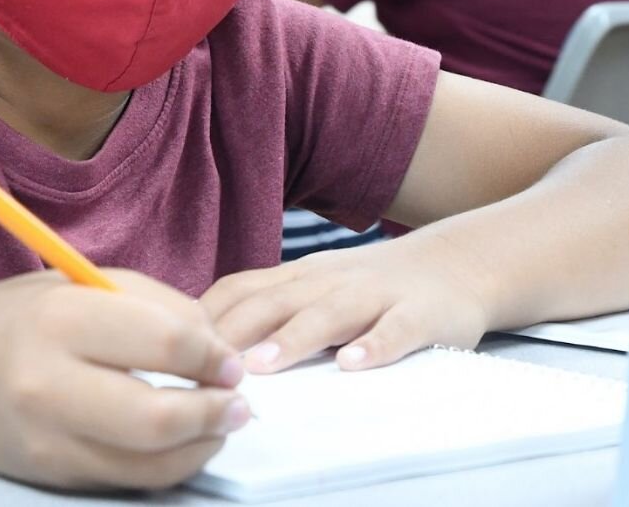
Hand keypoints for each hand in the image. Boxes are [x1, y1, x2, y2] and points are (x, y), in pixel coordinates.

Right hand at [0, 269, 250, 490]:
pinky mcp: (49, 474)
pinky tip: (180, 441)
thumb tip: (219, 348)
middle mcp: (48, 382)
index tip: (230, 360)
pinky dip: (167, 465)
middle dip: (215, 413)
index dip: (214, 356)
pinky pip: (127, 480)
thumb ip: (158, 307)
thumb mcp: (87, 285)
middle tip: (238, 402)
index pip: (165, 344)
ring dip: (201, 447)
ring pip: (149, 464)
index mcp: (62, 319)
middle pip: (158, 418)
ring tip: (218, 424)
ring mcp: (45, 438)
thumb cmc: (28, 316)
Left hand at [199, 234, 491, 373]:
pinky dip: (374, 346)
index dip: (205, 316)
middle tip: (202, 364)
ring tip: (263, 366)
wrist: (457, 263)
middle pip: (274, 301)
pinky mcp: (420, 314)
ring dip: (293, 338)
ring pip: (329, 313)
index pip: (241, 290)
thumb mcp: (313, 287)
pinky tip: (353, 365)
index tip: (171, 345)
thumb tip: (200, 341)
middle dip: (235, 332)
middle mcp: (329, 280)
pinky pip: (396, 330)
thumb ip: (266, 308)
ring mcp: (375, 294)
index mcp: (299, 276)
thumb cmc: (371, 287)